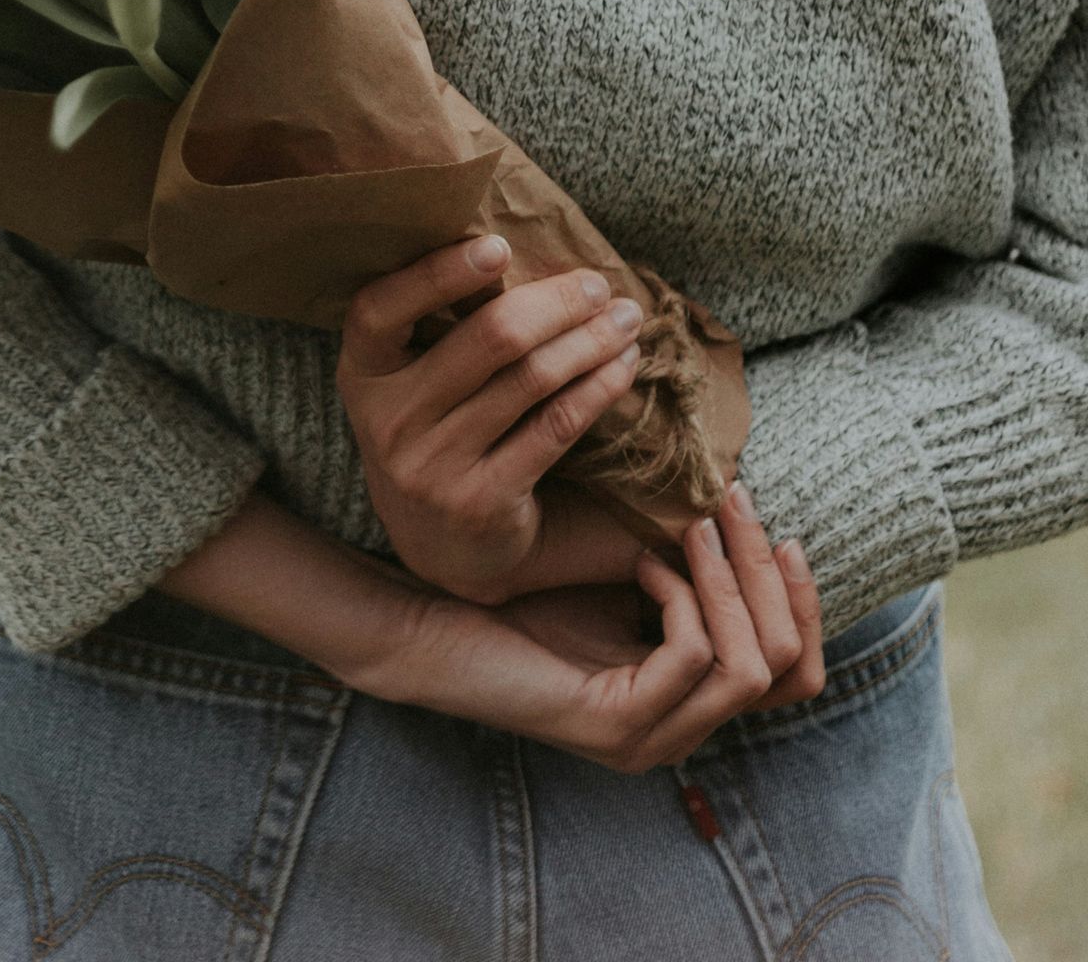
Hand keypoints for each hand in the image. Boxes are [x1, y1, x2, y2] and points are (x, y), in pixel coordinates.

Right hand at [337, 234, 651, 601]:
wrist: (439, 548)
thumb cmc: (435, 432)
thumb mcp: (412, 381)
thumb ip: (441, 326)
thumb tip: (507, 251)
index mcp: (363, 374)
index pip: (381, 310)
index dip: (436, 274)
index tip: (498, 246)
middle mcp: (389, 422)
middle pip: (488, 339)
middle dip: (555, 302)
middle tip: (597, 285)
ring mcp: (432, 468)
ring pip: (532, 380)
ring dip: (590, 340)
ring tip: (624, 319)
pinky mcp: (482, 503)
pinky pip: (555, 427)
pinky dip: (598, 388)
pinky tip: (623, 366)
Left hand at [359, 488, 825, 772]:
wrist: (440, 626)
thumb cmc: (525, 595)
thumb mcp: (629, 580)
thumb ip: (689, 571)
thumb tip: (748, 515)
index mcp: (690, 703)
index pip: (797, 676)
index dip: (803, 603)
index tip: (784, 532)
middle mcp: (682, 732)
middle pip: (787, 670)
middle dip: (772, 577)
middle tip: (737, 505)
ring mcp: (652, 738)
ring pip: (748, 668)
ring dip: (731, 580)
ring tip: (693, 525)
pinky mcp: (616, 726)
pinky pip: (691, 658)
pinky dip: (680, 599)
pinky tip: (642, 563)